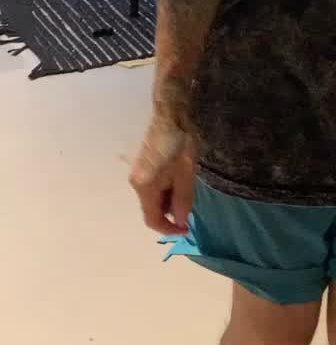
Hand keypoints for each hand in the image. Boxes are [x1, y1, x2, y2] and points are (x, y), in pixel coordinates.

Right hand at [129, 115, 195, 235]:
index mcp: (144, 187)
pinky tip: (179, 179)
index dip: (169, 229)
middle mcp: (136, 183)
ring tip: (186, 188)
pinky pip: (153, 187)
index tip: (186, 228)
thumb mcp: (186, 175)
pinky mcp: (143, 166)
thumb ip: (182, 201)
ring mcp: (138, 173)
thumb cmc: (180, 144)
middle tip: (190, 206)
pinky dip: (166, 190)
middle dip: (171, 213)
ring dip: (169, 200)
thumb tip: (180, 222)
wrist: (171, 115)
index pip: (152, 219)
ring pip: (154, 197)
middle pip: (152, 208)